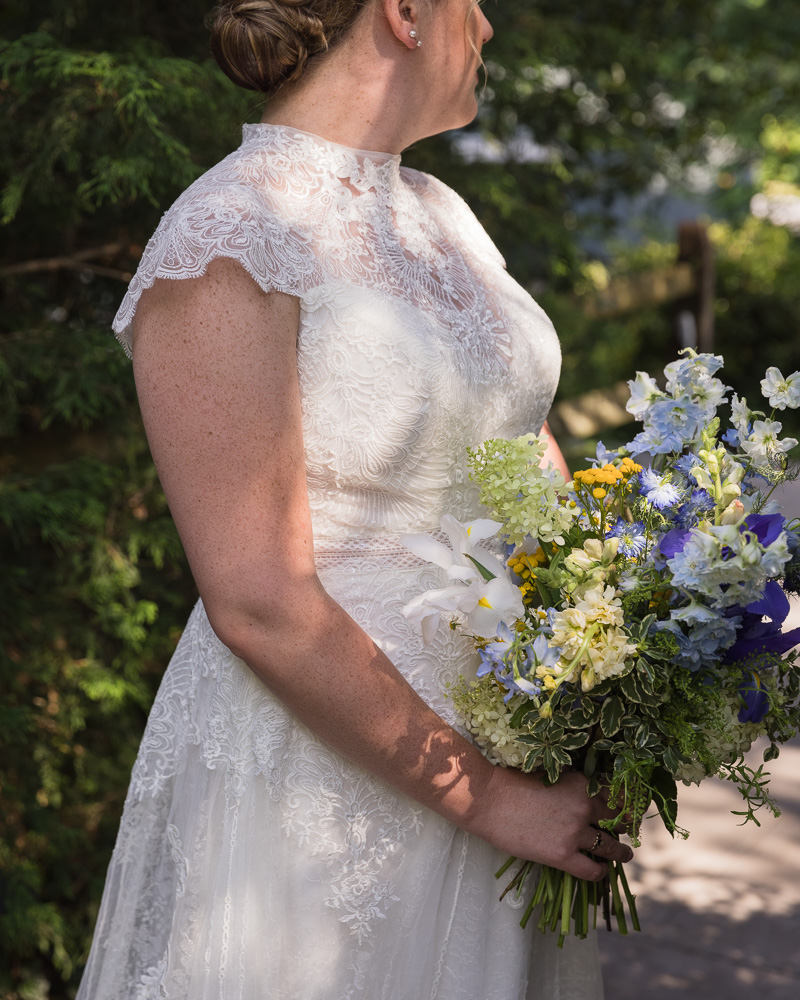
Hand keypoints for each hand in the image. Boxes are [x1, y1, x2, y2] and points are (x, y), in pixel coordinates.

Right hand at [466, 766, 633, 880]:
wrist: (488, 800)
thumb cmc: (513, 783)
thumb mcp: (550, 775)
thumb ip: (573, 785)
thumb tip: (588, 794)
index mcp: (583, 784)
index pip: (618, 795)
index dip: (627, 804)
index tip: (629, 810)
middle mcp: (585, 806)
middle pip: (619, 821)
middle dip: (624, 827)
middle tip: (625, 832)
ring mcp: (575, 832)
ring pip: (611, 847)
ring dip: (621, 852)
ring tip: (624, 854)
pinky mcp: (563, 855)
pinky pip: (592, 870)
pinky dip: (600, 873)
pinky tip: (600, 872)